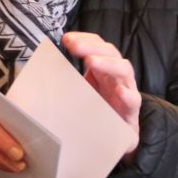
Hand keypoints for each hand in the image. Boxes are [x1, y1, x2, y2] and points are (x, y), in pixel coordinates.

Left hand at [63, 32, 139, 156]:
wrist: (117, 139)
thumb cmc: (98, 112)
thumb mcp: (82, 92)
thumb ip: (69, 80)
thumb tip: (43, 71)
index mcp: (104, 69)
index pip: (98, 46)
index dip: (85, 39)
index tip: (66, 39)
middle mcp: (117, 76)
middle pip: (110, 52)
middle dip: (92, 46)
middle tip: (74, 46)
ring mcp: (127, 91)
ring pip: (125, 70)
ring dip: (108, 63)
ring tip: (91, 61)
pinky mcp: (132, 112)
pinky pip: (134, 100)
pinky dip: (127, 95)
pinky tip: (118, 91)